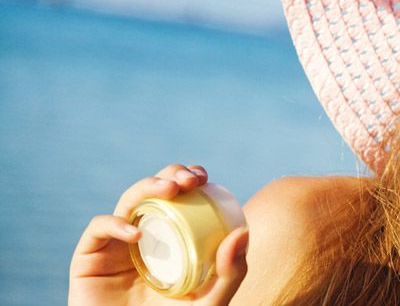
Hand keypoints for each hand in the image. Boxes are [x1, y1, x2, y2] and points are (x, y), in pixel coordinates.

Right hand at [69, 164, 249, 305]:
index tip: (203, 178)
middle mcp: (143, 237)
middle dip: (170, 174)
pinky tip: (135, 233)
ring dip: (147, 187)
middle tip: (190, 179)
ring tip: (169, 189)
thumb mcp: (211, 301)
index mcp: (171, 239)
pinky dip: (114, 223)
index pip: (180, 198)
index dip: (188, 178)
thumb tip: (243, 232)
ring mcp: (115, 247)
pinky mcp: (88, 260)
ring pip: (127, 202)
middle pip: (153, 192)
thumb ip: (230, 273)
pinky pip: (97, 229)